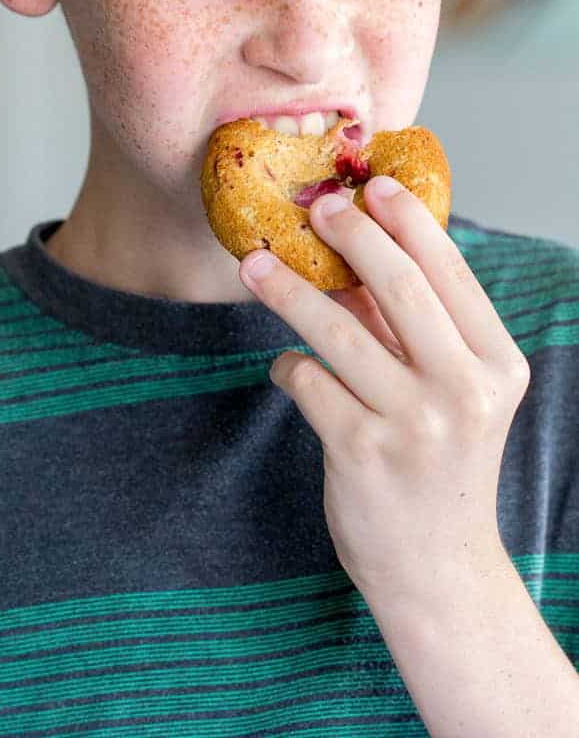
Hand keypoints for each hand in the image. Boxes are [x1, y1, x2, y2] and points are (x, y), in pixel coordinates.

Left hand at [239, 176, 530, 602]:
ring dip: (288, 291)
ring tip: (252, 265)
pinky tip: (290, 371)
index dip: (408, 222)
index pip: (451, 273)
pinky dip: (289, 368)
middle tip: (315, 206)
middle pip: (399, 287)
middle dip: (351, 235)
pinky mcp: (362, 452)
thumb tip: (354, 255)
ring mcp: (414, 423)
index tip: (372, 185)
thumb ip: (413, 330)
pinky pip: (309, 382)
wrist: (437, 565)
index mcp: (498, 364)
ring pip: (338, 330)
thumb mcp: (453, 394)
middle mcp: (465, 390)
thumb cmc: (441, 463)